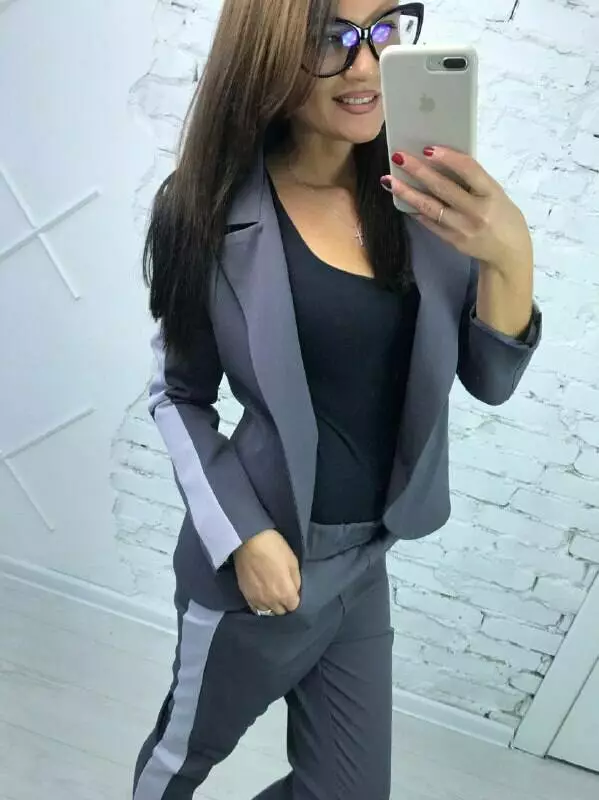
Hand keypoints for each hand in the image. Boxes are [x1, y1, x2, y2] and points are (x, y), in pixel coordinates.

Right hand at [233, 529, 300, 615]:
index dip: (294, 598)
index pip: (294, 606)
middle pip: (281, 611)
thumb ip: (296, 580)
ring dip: (272, 606)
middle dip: (284, 604)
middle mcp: (271, 601)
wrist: (249, 541)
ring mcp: (257, 600)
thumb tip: (295, 591)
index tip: (293, 591)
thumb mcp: (293, 561)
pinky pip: (255, 608)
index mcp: (285, 593)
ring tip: (272, 595)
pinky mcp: (245, 595)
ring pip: (267, 612)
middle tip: (283, 592)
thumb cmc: (275, 548)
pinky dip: (260, 605)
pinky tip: (262, 596)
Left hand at [382, 147, 533, 277]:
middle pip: (443, 187)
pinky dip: (415, 210)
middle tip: (399, 156)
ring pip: (430, 207)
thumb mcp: (496, 194)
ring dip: (407, 192)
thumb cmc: (504, 216)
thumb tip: (443, 162)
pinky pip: (429, 223)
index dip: (448, 158)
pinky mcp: (452, 241)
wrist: (508, 253)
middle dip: (418, 171)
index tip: (428, 148)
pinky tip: (401, 200)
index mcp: (491, 193)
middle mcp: (476, 211)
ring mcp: (462, 228)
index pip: (468, 170)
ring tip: (390, 180)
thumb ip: (474, 181)